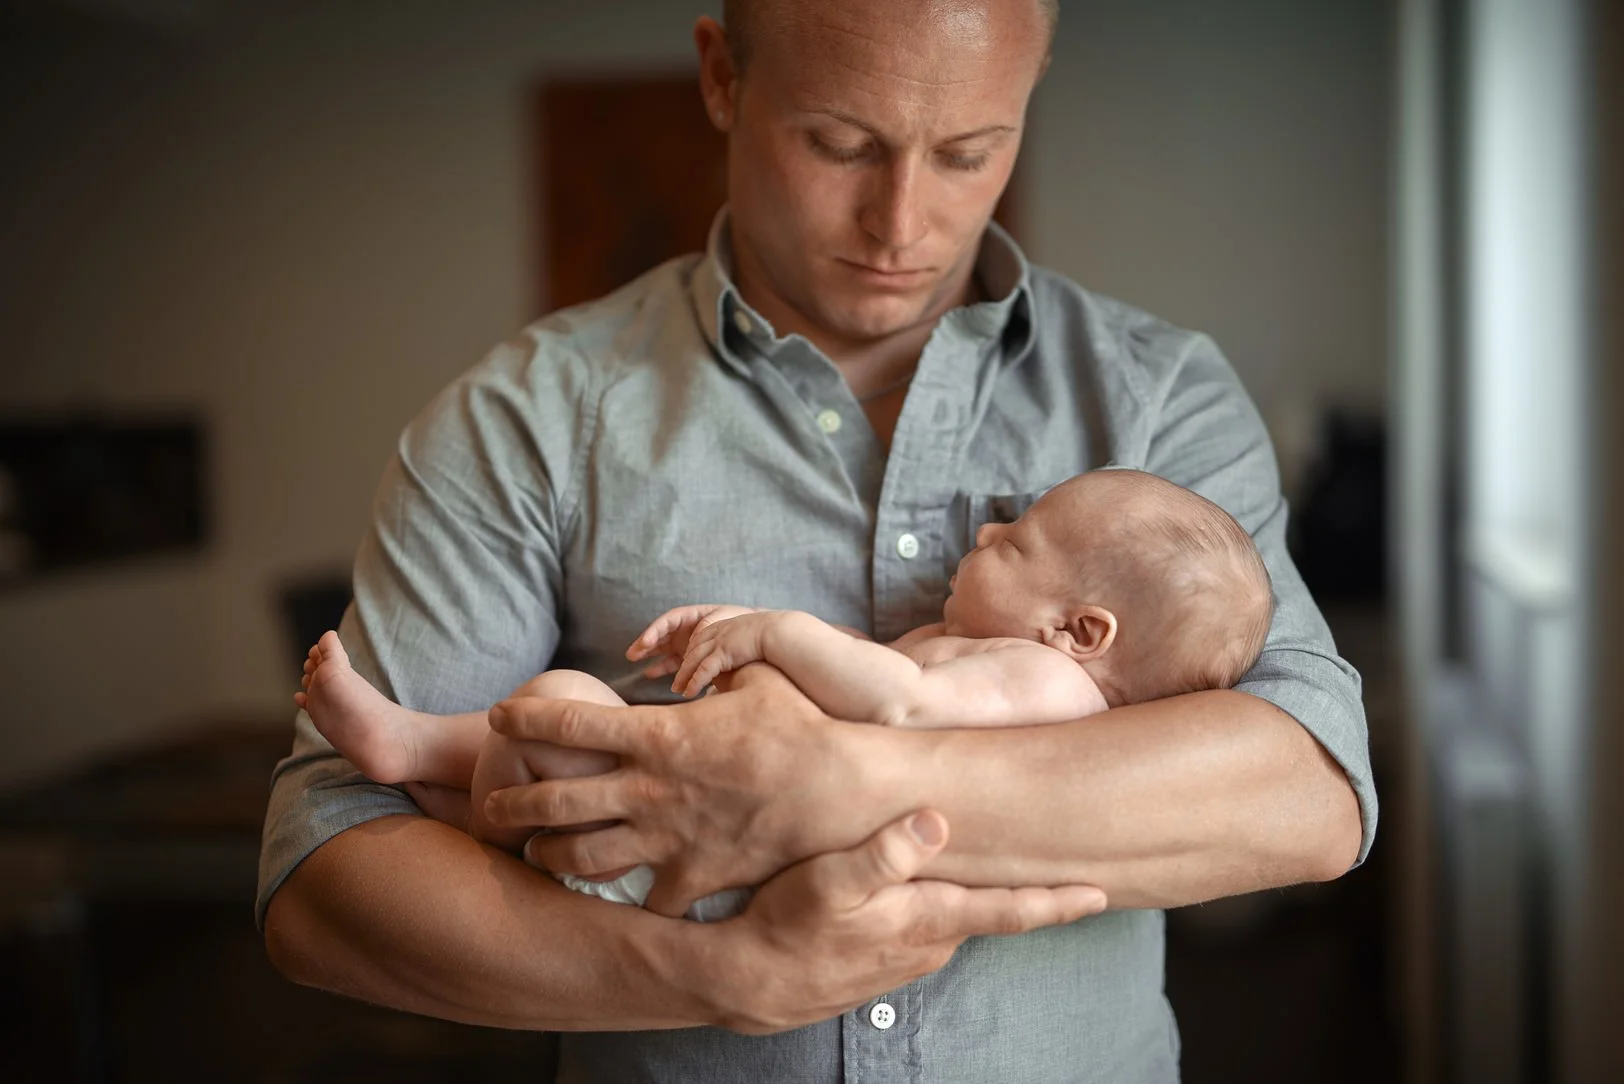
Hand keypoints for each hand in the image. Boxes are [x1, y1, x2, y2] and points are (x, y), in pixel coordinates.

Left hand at [484, 665, 864, 915]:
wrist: (843, 791)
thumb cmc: (804, 728)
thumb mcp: (758, 676)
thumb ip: (720, 663)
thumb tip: (706, 655)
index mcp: (657, 734)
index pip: (567, 722)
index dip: (524, 717)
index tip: (499, 715)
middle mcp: (649, 788)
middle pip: (554, 797)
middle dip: (511, 800)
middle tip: (491, 804)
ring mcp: (667, 837)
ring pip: (580, 856)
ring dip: (550, 854)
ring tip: (535, 853)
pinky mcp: (694, 877)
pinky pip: (647, 901)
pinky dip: (631, 901)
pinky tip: (618, 901)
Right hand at [625, 604, 757, 679]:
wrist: (753, 637)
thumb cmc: (739, 623)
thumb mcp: (724, 618)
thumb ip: (708, 625)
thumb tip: (695, 637)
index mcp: (692, 615)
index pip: (668, 621)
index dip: (655, 630)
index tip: (646, 641)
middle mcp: (685, 629)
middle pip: (661, 634)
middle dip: (645, 643)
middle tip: (632, 654)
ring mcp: (686, 643)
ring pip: (662, 648)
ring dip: (648, 655)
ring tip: (634, 661)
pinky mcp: (690, 657)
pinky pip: (672, 662)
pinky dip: (661, 668)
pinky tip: (649, 674)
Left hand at [670, 611, 780, 696]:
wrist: (780, 632)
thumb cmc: (773, 639)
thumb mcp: (752, 640)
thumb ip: (743, 648)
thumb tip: (744, 663)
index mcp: (724, 627)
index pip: (701, 642)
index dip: (691, 656)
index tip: (685, 669)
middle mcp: (718, 632)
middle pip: (692, 651)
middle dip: (682, 668)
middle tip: (675, 684)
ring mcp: (719, 641)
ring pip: (693, 660)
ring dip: (683, 677)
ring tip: (677, 691)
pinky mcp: (723, 651)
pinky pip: (704, 669)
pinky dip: (695, 681)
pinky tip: (689, 693)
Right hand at [701, 809, 1107, 1033]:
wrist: (752, 981)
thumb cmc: (788, 925)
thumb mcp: (830, 880)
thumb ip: (885, 851)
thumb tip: (936, 820)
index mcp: (928, 919)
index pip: (1011, 908)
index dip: (1059, 900)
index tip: (1103, 891)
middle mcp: (930, 942)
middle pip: (995, 910)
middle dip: (1034, 891)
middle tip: (1074, 865)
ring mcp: (909, 955)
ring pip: (962, 917)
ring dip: (988, 896)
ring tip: (1012, 865)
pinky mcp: (886, 957)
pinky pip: (932, 925)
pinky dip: (949, 905)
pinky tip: (941, 887)